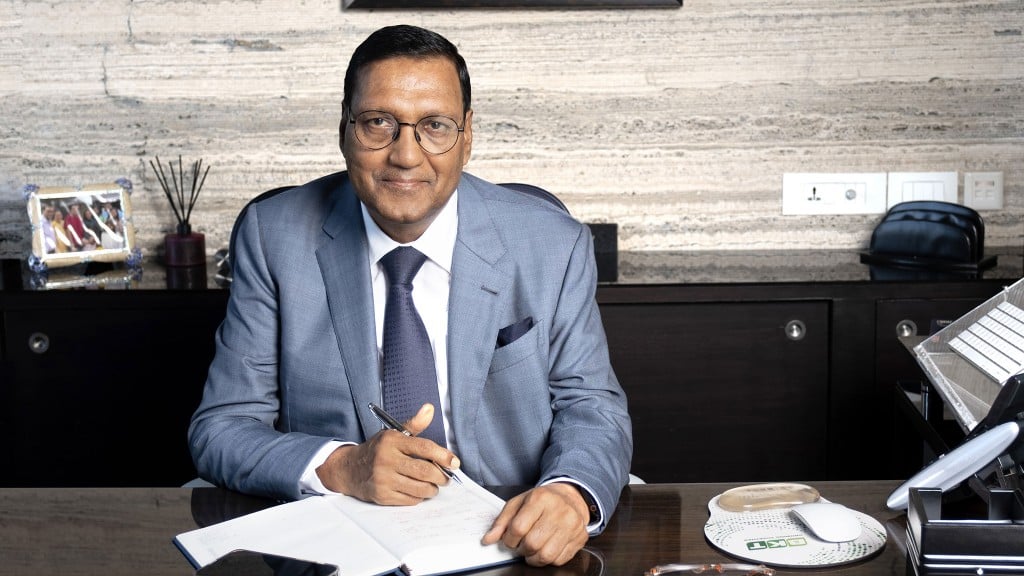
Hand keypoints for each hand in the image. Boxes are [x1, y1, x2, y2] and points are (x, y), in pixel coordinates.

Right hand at [315, 404, 459, 504]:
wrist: (349, 469)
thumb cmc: (376, 450)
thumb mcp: (393, 434)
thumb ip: (414, 424)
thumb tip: (429, 409)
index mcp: (392, 441)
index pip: (425, 448)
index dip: (444, 456)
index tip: (454, 462)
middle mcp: (387, 459)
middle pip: (425, 471)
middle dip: (441, 476)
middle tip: (446, 477)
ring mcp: (383, 479)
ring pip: (420, 488)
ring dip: (432, 488)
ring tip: (434, 485)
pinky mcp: (382, 495)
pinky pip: (410, 499)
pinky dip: (419, 497)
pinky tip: (418, 491)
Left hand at [481, 482, 590, 566]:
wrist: (570, 497)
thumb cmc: (542, 501)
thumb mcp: (518, 503)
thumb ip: (502, 521)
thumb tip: (488, 539)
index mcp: (541, 499)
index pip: (518, 528)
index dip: (509, 539)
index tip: (509, 539)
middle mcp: (559, 511)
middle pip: (532, 543)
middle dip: (522, 549)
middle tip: (522, 544)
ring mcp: (572, 526)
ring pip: (546, 555)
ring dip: (534, 557)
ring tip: (533, 548)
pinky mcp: (580, 538)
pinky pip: (559, 560)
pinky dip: (549, 559)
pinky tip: (547, 547)